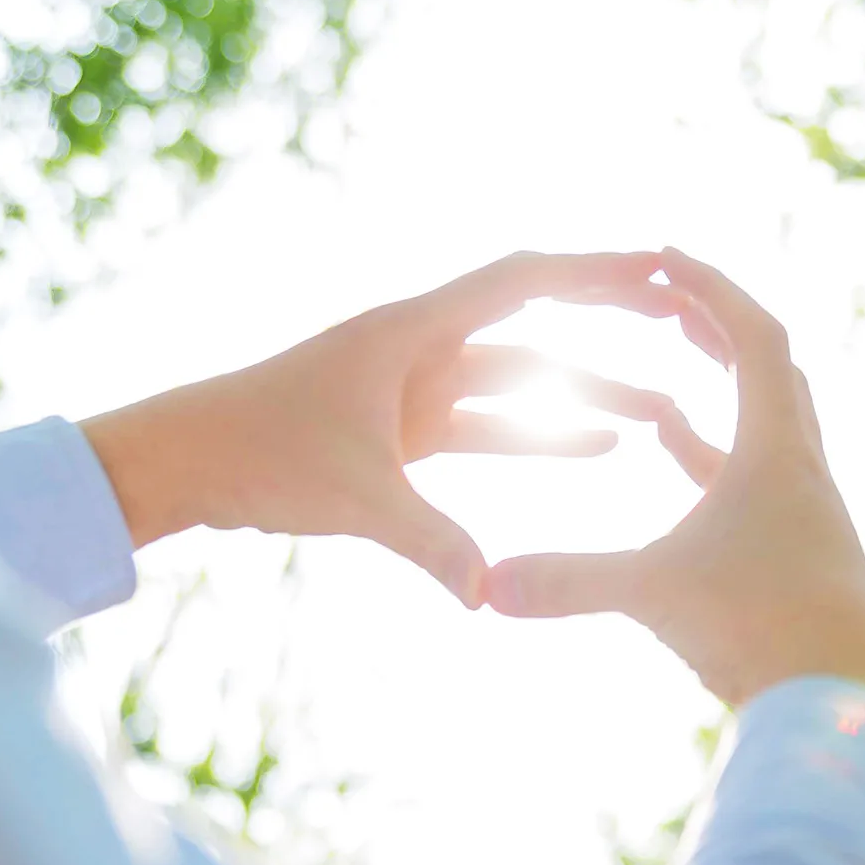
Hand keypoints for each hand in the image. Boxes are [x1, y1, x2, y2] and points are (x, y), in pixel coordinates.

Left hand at [79, 252, 684, 605]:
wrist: (182, 461)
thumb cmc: (254, 451)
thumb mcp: (351, 494)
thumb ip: (428, 541)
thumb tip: (487, 594)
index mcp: (413, 329)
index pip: (524, 283)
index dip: (596, 273)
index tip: (660, 270)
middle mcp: (422, 346)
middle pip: (536, 324)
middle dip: (609, 324)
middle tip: (682, 325)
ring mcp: (415, 388)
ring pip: (522, 384)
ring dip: (585, 397)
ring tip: (660, 417)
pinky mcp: (406, 431)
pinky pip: (493, 427)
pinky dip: (542, 437)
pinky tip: (597, 453)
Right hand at [484, 249, 864, 729]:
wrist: (852, 704)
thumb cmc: (764, 630)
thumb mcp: (655, 594)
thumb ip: (567, 583)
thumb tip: (483, 586)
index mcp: (777, 450)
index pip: (754, 337)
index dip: (710, 291)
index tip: (666, 260)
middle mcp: (804, 472)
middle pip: (771, 372)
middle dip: (717, 332)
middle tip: (668, 306)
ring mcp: (810, 517)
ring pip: (768, 432)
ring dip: (721, 399)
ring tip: (662, 386)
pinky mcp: (805, 559)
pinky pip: (760, 488)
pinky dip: (718, 465)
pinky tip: (684, 468)